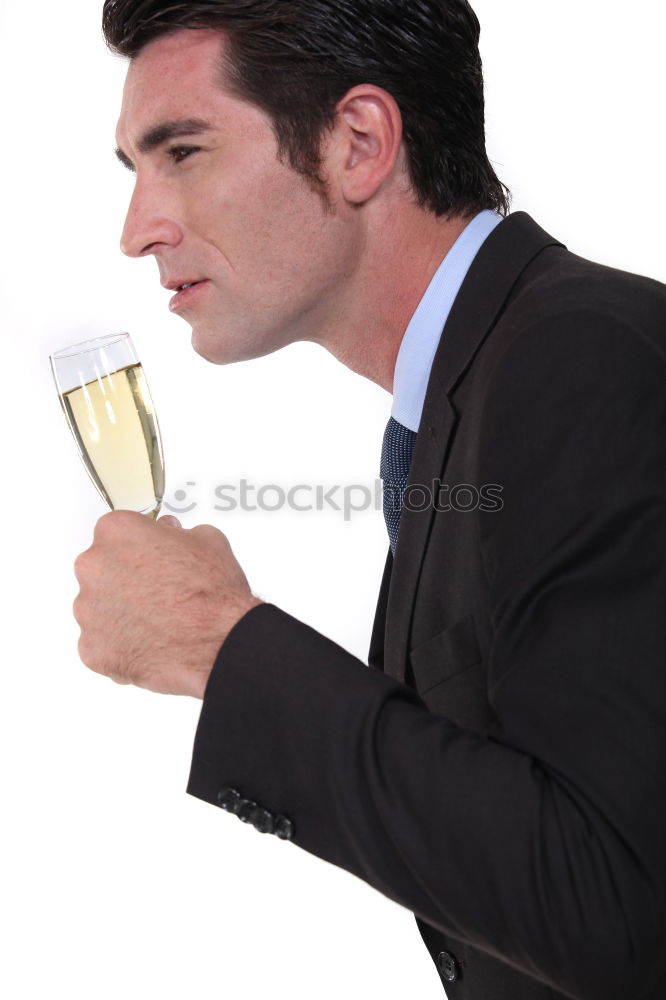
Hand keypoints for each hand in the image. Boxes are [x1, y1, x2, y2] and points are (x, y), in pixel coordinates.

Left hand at [73, 511, 261, 697]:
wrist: (219, 646)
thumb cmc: (213, 595)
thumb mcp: (208, 540)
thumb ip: (177, 533)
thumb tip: (169, 535)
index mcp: (116, 532)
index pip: (117, 532)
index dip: (139, 547)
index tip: (152, 558)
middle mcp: (93, 566)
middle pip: (102, 568)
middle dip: (126, 579)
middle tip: (159, 592)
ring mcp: (87, 610)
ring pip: (99, 607)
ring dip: (121, 612)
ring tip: (158, 621)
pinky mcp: (90, 647)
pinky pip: (101, 642)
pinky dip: (120, 644)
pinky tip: (150, 643)